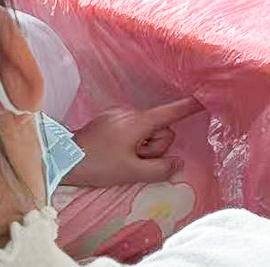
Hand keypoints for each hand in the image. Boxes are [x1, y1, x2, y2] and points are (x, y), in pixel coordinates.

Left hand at [63, 98, 203, 186]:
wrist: (62, 159)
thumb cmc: (98, 165)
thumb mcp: (131, 172)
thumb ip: (160, 170)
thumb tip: (178, 164)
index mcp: (138, 122)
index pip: (171, 113)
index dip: (190, 106)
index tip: (206, 97)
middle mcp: (130, 112)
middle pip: (160, 129)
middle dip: (155, 147)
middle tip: (135, 160)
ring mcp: (119, 114)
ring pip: (146, 131)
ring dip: (142, 147)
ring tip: (122, 158)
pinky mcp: (110, 119)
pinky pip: (133, 129)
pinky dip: (132, 142)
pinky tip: (115, 153)